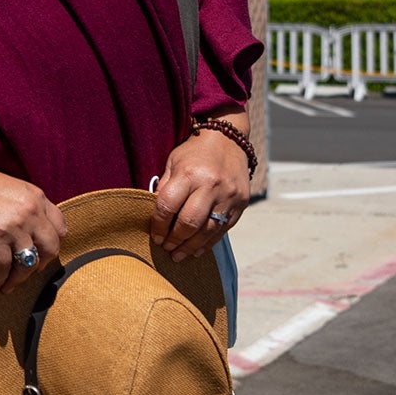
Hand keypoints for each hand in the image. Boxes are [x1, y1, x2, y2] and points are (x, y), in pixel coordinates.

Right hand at [0, 166, 67, 293]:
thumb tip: (32, 234)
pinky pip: (3, 267)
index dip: (53, 245)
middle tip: (27, 273)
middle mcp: (31, 212)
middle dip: (40, 266)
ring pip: (28, 263)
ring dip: (18, 279)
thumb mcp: (14, 189)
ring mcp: (14, 225)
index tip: (42, 255)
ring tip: (8, 285)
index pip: (60, 227)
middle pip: (50, 248)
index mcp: (37, 198)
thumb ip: (28, 207)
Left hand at [152, 128, 251, 260]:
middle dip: (175, 240)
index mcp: (189, 174)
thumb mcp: (173, 162)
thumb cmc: (195, 152)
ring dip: (190, 247)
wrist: (228, 139)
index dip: (158, 225)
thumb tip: (155, 216)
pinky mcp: (240, 204)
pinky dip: (208, 243)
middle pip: (189, 223)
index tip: (155, 236)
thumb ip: (165, 188)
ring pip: (208, 231)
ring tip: (178, 255)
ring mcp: (228, 196)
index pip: (168, 206)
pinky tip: (196, 250)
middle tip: (166, 249)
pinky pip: (223, 229)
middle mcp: (211, 186)